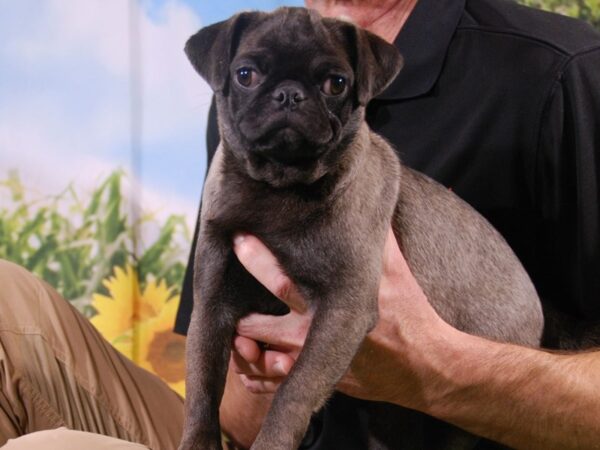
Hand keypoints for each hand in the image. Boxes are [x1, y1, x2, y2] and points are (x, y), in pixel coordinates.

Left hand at [232, 229, 455, 408]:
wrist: (427, 368)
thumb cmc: (412, 318)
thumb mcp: (398, 275)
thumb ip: (377, 240)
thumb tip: (367, 202)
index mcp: (333, 307)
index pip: (284, 283)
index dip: (257, 260)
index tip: (239, 239)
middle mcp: (317, 339)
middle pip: (260, 329)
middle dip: (239, 317)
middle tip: (222, 301)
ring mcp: (315, 365)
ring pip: (261, 363)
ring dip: (244, 352)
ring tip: (235, 339)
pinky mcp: (319, 384)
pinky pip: (276, 386)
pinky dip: (258, 378)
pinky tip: (249, 368)